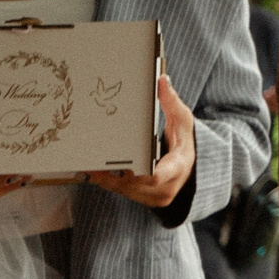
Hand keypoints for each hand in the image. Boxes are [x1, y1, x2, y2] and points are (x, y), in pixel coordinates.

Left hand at [88, 73, 195, 210]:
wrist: (188, 169)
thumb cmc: (183, 143)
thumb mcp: (182, 121)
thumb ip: (171, 102)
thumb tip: (162, 80)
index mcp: (177, 168)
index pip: (157, 176)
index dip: (139, 171)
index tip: (125, 164)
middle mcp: (164, 188)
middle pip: (132, 182)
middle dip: (115, 170)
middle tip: (97, 155)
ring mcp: (150, 197)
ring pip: (121, 188)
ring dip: (106, 175)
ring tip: (90, 159)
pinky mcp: (139, 199)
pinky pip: (117, 190)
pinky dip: (105, 179)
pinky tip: (93, 167)